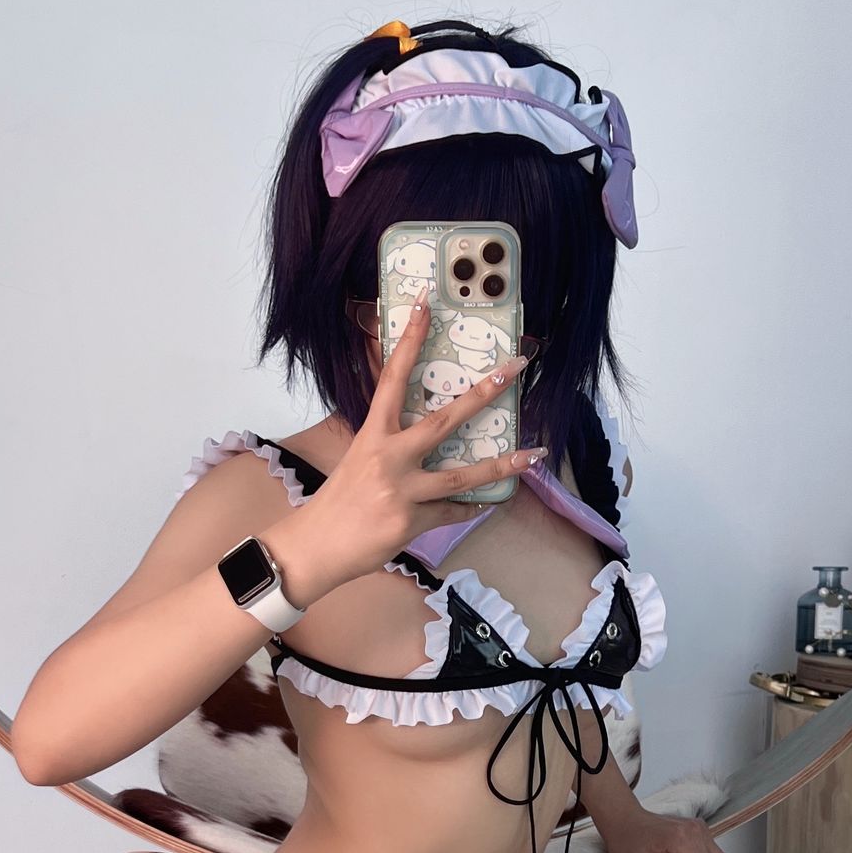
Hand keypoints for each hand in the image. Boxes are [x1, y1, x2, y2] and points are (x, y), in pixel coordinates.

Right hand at [265, 289, 543, 598]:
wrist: (317, 547)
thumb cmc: (338, 501)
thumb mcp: (358, 458)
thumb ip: (388, 441)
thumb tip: (420, 428)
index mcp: (372, 434)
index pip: (392, 377)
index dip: (411, 340)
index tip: (427, 305)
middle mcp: (389, 457)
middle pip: (444, 420)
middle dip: (483, 392)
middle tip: (515, 368)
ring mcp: (401, 490)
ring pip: (462, 476)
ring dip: (502, 465)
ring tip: (535, 455)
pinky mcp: (411, 522)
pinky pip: (452, 511)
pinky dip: (469, 508)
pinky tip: (487, 503)